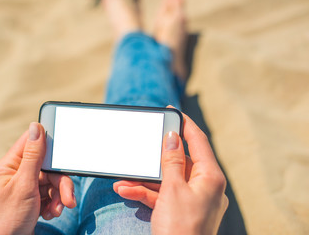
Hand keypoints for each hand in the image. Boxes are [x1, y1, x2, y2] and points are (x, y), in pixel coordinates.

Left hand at [0, 122, 75, 234]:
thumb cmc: (9, 217)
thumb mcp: (24, 184)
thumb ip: (32, 156)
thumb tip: (35, 127)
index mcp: (11, 165)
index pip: (31, 142)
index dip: (48, 142)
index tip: (63, 148)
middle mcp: (19, 173)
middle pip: (49, 166)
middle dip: (60, 183)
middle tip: (68, 198)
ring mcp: (28, 186)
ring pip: (53, 181)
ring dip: (59, 197)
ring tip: (57, 211)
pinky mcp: (35, 198)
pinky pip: (52, 193)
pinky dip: (55, 204)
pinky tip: (51, 214)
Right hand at [114, 111, 227, 233]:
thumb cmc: (180, 229)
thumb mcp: (172, 190)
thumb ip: (172, 161)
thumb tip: (173, 137)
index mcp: (210, 177)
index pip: (199, 141)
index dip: (185, 125)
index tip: (172, 112)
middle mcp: (204, 186)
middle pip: (179, 161)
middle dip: (155, 158)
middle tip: (144, 144)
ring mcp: (192, 199)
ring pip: (167, 179)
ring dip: (144, 179)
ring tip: (124, 179)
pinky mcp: (180, 209)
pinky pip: (163, 194)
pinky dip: (146, 192)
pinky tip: (126, 190)